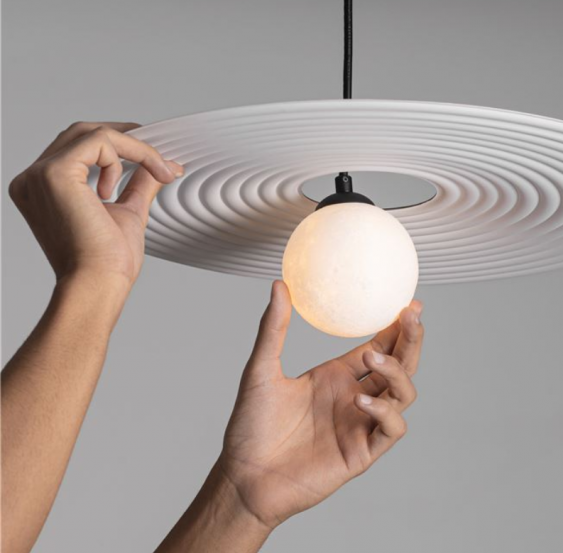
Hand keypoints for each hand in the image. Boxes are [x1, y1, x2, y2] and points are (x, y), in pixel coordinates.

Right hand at [9, 122, 183, 290]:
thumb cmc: (107, 262)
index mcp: (43, 189)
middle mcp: (33, 179)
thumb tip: (158, 166)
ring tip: (158, 173)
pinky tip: (144, 175)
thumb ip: (138, 184)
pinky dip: (132, 151)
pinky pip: (100, 141)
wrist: (98, 284)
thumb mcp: (128, 211)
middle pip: (81, 134)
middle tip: (159, 154)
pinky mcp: (55, 173)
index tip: (151, 157)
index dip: (116, 146)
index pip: (77, 148)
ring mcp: (39, 174)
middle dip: (126, 138)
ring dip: (134, 148)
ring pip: (92, 134)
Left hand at [219, 281, 423, 528]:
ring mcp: (360, 424)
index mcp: (335, 376)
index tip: (409, 303)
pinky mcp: (361, 452)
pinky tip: (362, 399)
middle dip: (410, 340)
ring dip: (397, 372)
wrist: (244, 474)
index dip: (395, 327)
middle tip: (412, 316)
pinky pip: (391, 429)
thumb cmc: (251, 424)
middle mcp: (353, 396)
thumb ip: (273, 329)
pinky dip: (386, 412)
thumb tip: (278, 284)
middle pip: (398, 365)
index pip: (377, 346)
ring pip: (402, 394)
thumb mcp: (260, 369)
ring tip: (372, 357)